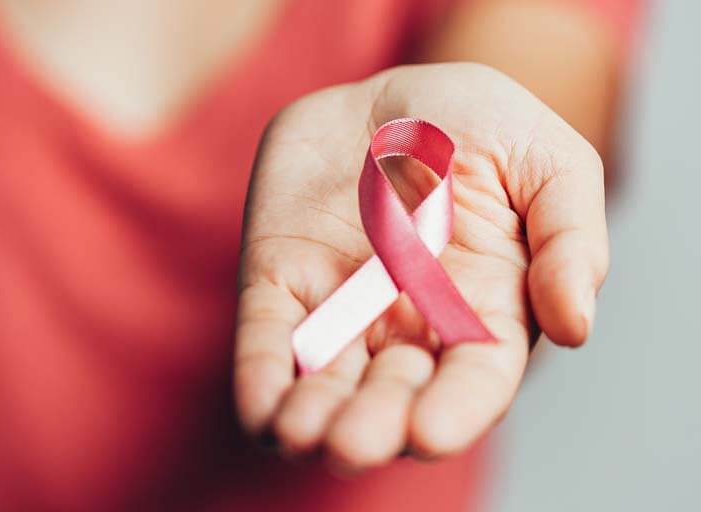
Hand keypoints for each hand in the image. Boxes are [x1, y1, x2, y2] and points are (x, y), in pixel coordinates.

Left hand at [234, 63, 607, 471]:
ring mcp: (341, 305)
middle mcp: (409, 322)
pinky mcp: (282, 281)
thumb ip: (572, 240)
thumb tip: (576, 325)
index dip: (453, 412)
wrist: (396, 92)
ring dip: (312, 416)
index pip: (473, 380)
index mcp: (481, 307)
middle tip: (352, 444)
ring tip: (303, 433)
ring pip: (326, 380)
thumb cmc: (481, 127)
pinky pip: (269, 337)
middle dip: (372, 426)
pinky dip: (263, 377)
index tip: (428, 431)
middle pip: (392, 395)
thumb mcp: (549, 162)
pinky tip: (260, 412)